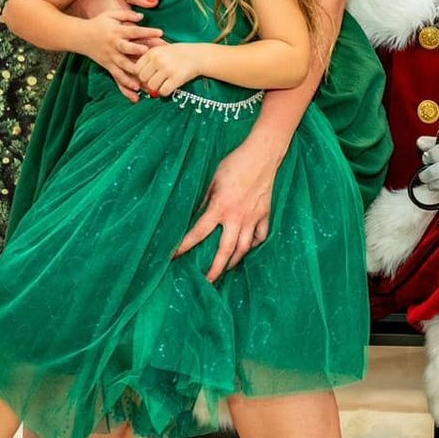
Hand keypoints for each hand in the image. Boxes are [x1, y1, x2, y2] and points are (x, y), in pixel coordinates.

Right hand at [70, 0, 162, 102]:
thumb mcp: (111, 15)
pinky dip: (125, 86)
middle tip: (147, 53)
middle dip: (136, 50)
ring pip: (122, 67)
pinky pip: (117, 77)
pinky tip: (135, 94)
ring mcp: (110, 57)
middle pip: (126, 48)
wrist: (79, 36)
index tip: (160, 32)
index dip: (147, 31)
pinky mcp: (108, 66)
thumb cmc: (98, 24)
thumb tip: (142, 16)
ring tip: (143, 82)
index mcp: (116, 31)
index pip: (134, 31)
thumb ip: (127, 14)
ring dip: (132, 74)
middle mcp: (114, 45)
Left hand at [134, 43, 209, 98]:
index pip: (137, 69)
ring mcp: (167, 69)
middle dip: (148, 82)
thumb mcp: (162, 50)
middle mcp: (158, 60)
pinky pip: (163, 91)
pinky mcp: (176, 78)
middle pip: (143, 79)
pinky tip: (170, 87)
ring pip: (152, 86)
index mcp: (152, 52)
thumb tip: (137, 78)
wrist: (198, 55)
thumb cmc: (178, 54)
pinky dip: (165, 92)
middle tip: (156, 82)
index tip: (149, 76)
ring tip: (163, 84)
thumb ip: (149, 60)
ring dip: (157, 88)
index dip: (141, 75)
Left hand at [175, 132, 284, 280]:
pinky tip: (249, 247)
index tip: (174, 257)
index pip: (199, 233)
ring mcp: (253, 218)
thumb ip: (204, 199)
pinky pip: (261, 236)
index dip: (184, 246)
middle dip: (216, 269)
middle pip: (225, 251)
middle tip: (208, 282)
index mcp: (220, 208)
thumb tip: (193, 214)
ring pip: (244, 248)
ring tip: (227, 268)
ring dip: (235, 261)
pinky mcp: (265, 215)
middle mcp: (237, 218)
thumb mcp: (212, 180)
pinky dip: (255, 244)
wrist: (262, 156)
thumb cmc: (234, 164)